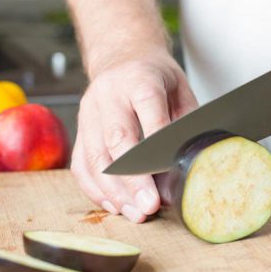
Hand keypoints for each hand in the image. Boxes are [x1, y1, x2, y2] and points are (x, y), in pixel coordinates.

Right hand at [71, 48, 197, 222]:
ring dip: (114, 191)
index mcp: (139, 78)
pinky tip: (114, 205)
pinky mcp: (80, 130)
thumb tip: (190, 165)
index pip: (148, 109)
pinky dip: (95, 189)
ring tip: (135, 213)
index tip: (168, 175)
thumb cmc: (156, 78)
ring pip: (94, 157)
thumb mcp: (180, 89)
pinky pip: (80, 164)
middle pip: (118, 139)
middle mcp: (109, 95)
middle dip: (133, 178)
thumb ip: (185, 122)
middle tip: (149, 206)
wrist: (122, 58)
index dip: (157, 144)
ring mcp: (89, 112)